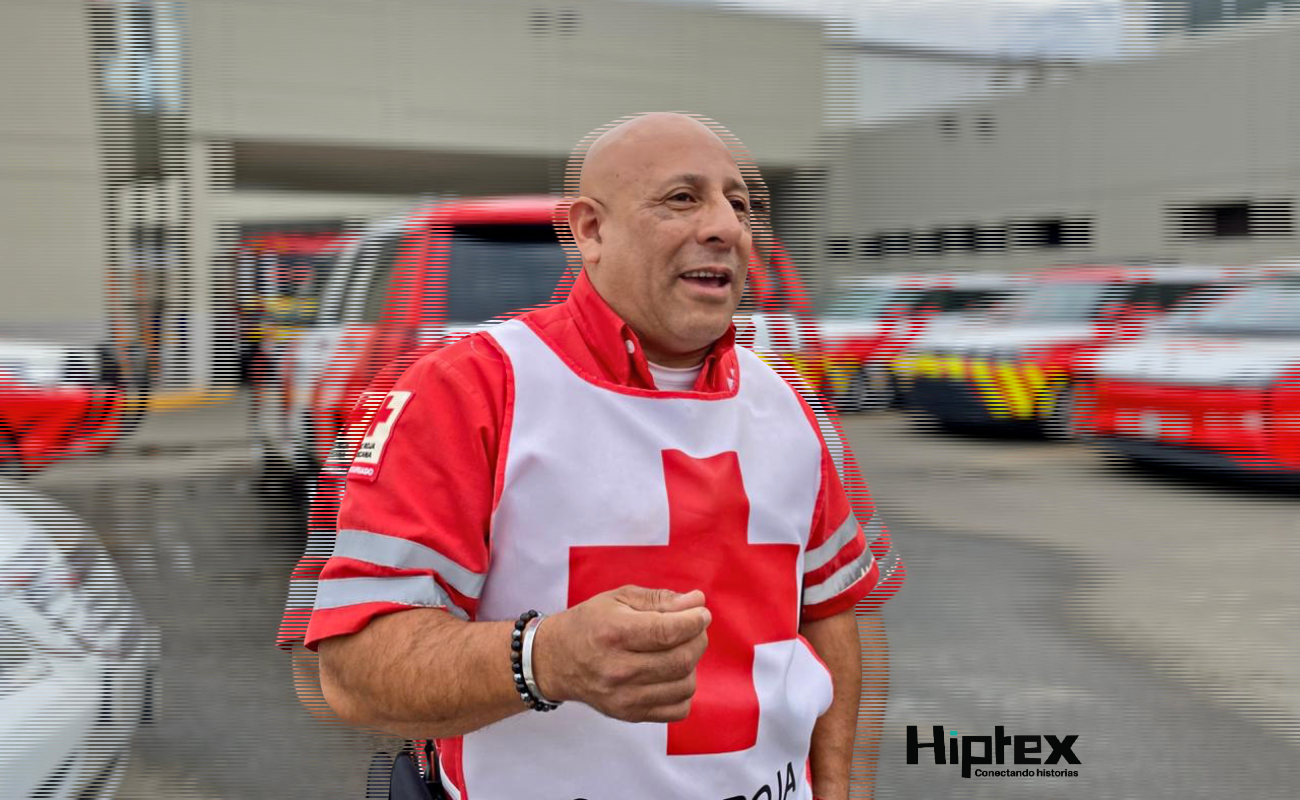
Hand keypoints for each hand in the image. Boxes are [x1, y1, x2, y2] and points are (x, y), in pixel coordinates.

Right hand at [532, 585, 710, 722]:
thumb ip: (659, 599)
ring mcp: (624, 697)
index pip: (668, 631)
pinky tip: (670, 673)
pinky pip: (678, 709)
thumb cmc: (590, 623)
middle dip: (697, 639)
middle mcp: (618, 668)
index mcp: (614, 633)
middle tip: (694, 628)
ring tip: (679, 650)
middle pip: (680, 660)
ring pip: (684, 685)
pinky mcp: (630, 714)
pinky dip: (684, 690)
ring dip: (692, 664)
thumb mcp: (619, 598)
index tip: (701, 614)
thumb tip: (697, 601)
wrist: (557, 660)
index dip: (694, 621)